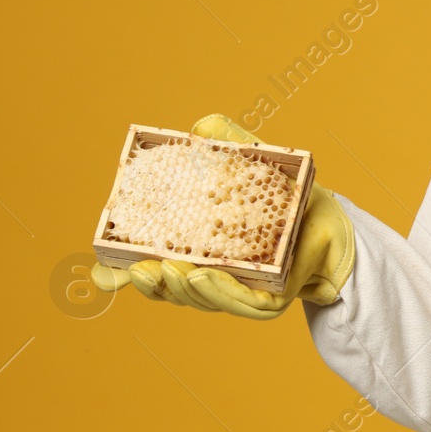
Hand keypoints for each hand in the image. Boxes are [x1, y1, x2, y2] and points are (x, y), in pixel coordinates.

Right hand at [90, 114, 355, 320]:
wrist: (328, 217)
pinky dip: (223, 292)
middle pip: (171, 290)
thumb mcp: (250, 163)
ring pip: (204, 299)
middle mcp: (210, 277)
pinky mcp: (270, 301)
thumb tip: (199, 128)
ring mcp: (238, 292)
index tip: (102, 274)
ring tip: (174, 270)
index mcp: (193, 251)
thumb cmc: (281, 194)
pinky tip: (206, 277)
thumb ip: (225, 143)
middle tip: (141, 268)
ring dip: (185, 288)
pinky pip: (244, 303)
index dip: (122, 277)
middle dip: (153, 283)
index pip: (150, 269)